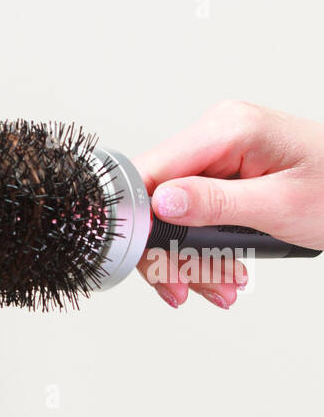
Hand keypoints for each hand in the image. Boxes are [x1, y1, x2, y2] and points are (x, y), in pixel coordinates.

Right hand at [133, 100, 323, 308]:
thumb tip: (161, 202)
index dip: (137, 220)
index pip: (150, 172)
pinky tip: (225, 272)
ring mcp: (219, 155)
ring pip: (174, 215)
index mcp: (225, 130)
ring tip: (221, 286)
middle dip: (170, 251)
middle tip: (184, 287)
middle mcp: (216, 136)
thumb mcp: (279, 205)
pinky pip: (195, 215)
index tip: (143, 259)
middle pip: (157, 200)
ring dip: (191, 259)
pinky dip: (206, 250)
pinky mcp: (225, 174)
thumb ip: (215, 203)